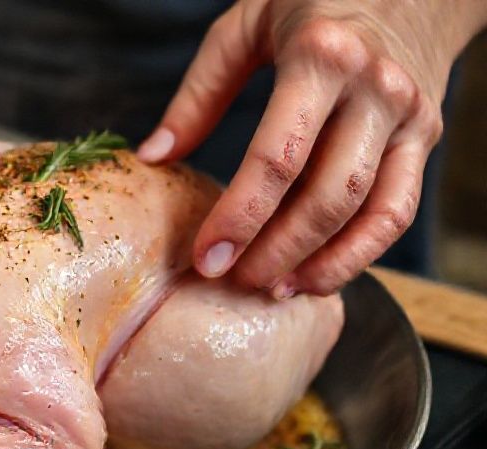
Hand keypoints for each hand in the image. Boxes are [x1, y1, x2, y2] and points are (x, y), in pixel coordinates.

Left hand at [138, 0, 486, 295]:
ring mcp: (408, 117)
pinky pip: (398, 210)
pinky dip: (361, 253)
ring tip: (273, 289)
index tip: (207, 257)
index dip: (239, 216)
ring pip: (370, 212)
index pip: (277, 158)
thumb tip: (153, 156)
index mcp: (321, 56)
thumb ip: (198, 94)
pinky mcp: (426, 137)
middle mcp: (374, 89)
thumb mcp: (244, 26)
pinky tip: (317, 274)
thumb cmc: (313, 0)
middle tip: (231, 282)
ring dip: (321, 262)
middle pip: (325, 195)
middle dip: (275, 250)